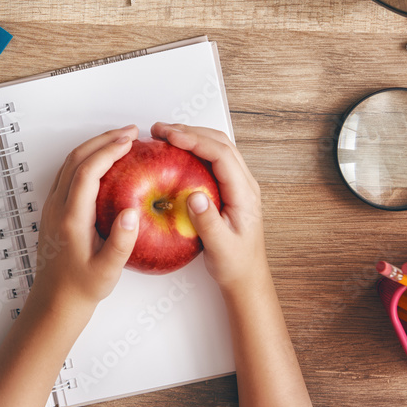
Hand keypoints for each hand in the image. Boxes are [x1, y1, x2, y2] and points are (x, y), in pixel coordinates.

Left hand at [29, 125, 140, 316]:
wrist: (55, 300)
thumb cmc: (82, 287)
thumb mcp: (108, 270)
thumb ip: (121, 242)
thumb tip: (133, 212)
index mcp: (71, 219)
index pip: (88, 173)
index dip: (108, 151)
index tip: (130, 141)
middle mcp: (57, 208)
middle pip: (76, 159)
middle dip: (103, 140)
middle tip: (131, 132)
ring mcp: (53, 207)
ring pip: (70, 164)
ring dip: (94, 146)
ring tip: (121, 140)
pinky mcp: (54, 210)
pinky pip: (68, 174)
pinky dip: (88, 159)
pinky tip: (105, 160)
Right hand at [151, 122, 267, 291]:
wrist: (246, 276)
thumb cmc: (235, 264)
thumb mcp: (220, 247)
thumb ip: (208, 222)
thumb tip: (193, 196)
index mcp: (244, 194)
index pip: (221, 154)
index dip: (195, 140)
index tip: (171, 136)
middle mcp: (243, 184)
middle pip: (219, 143)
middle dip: (189, 131)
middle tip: (160, 130)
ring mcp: (237, 184)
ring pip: (216, 147)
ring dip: (191, 136)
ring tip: (164, 136)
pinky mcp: (227, 188)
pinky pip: (211, 159)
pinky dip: (192, 150)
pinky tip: (175, 153)